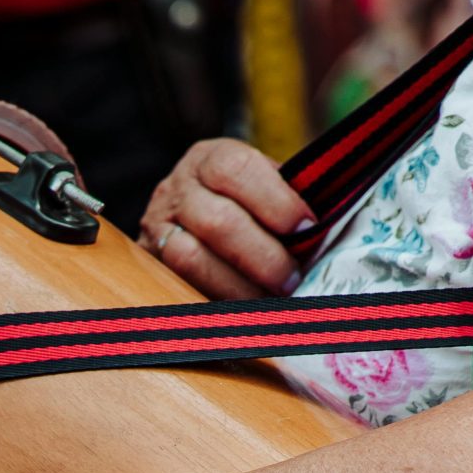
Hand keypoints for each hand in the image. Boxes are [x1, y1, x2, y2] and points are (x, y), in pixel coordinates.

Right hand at [139, 139, 318, 299]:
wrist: (187, 224)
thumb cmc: (242, 207)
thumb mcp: (261, 188)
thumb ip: (286, 201)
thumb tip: (323, 229)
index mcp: (209, 159)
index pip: (235, 169)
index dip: (275, 199)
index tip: (306, 227)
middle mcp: (176, 189)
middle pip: (217, 221)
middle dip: (262, 254)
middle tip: (292, 278)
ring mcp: (156, 228)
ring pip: (190, 259)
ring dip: (237, 286)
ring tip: (268, 300)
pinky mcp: (149, 266)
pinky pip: (177, 288)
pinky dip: (213, 302)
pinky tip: (242, 312)